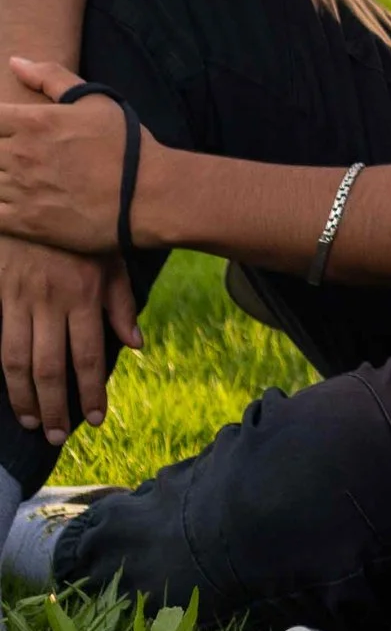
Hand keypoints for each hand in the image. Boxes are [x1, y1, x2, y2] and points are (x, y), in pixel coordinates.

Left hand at [0, 57, 147, 256]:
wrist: (147, 195)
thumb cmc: (124, 144)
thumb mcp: (94, 100)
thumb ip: (50, 77)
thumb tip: (15, 61)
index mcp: (34, 122)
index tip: (3, 125)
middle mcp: (21, 154)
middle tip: (10, 152)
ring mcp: (21, 190)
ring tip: (10, 173)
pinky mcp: (26, 222)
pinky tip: (4, 199)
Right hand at [0, 236, 138, 444]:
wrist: (33, 193)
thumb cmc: (81, 229)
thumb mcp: (112, 258)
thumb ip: (122, 302)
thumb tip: (136, 345)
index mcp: (84, 294)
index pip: (88, 356)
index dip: (90, 393)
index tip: (96, 419)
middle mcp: (51, 302)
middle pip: (49, 368)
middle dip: (55, 407)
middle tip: (58, 437)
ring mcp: (20, 299)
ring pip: (17, 362)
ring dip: (24, 398)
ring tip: (33, 422)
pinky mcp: (0, 295)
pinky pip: (0, 341)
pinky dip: (5, 373)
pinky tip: (11, 391)